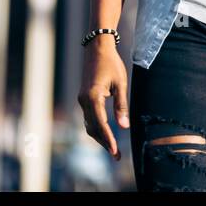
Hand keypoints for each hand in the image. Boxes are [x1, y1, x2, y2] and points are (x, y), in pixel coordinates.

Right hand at [77, 40, 129, 159]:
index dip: (108, 139)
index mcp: (93, 97)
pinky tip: (106, 134)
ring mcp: (82, 100)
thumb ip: (121, 105)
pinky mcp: (84, 99)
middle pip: (93, 128)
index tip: (115, 151)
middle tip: (117, 156)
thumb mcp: (120, 83)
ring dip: (100, 137)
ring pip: (89, 125)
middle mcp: (84, 101)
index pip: (101, 124)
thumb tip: (124, 126)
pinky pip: (89, 118)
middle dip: (104, 142)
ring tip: (113, 149)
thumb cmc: (111, 64)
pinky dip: (97, 128)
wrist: (97, 49)